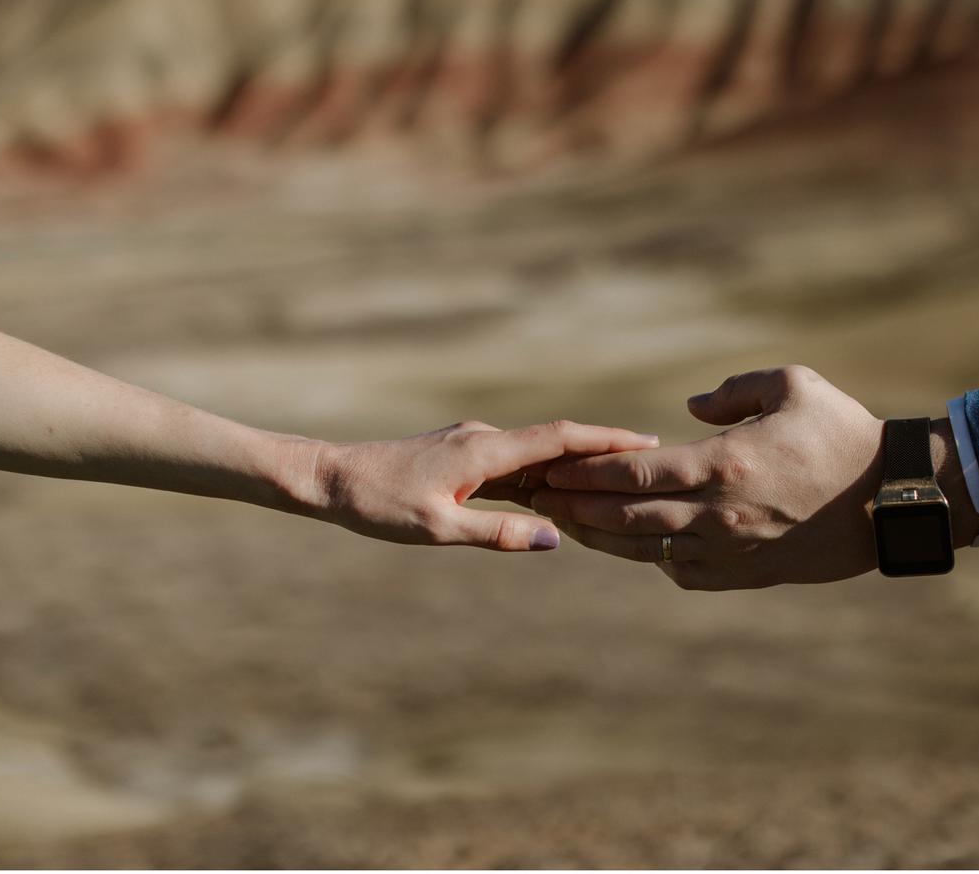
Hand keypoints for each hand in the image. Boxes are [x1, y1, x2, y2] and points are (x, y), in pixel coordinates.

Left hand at [302, 421, 657, 551]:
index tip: (647, 441)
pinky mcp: (459, 455)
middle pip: (555, 443)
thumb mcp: (439, 528)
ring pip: (532, 455)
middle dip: (601, 452)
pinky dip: (538, 476)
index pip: (560, 439)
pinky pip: (510, 463)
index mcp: (484, 451)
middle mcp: (483, 439)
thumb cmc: (378, 504)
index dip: (606, 440)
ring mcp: (471, 444)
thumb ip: (498, 533)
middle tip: (649, 462)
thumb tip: (554, 538)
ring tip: (612, 482)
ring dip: (570, 467)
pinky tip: (553, 492)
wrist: (329, 479)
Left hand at [532, 366, 885, 588]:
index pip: (632, 470)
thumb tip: (690, 408)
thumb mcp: (794, 385)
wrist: (896, 500)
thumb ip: (734, 390)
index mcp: (723, 465)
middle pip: (625, 515)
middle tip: (536, 496)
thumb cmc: (845, 433)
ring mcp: (731, 550)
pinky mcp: (748, 574)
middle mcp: (717, 514)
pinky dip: (655, 559)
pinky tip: (637, 546)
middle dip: (575, 505)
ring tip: (567, 524)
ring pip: (648, 549)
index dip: (585, 469)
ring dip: (601, 536)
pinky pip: (686, 573)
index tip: (551, 464)